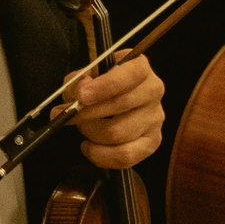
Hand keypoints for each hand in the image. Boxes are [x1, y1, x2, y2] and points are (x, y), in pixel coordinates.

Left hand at [68, 53, 165, 169]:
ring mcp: (155, 118)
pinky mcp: (152, 142)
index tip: (82, 96)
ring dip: (91, 134)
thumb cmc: (98, 88)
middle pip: (121, 105)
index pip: (131, 74)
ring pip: (118, 133)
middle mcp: (153, 91)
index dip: (105, 86)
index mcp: (140, 67)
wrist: (109, 105)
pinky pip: (125, 156)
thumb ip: (79, 82)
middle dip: (88, 113)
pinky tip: (90, 146)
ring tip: (83, 128)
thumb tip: (79, 93)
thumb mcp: (84, 77)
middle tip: (70, 116)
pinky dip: (100, 155)